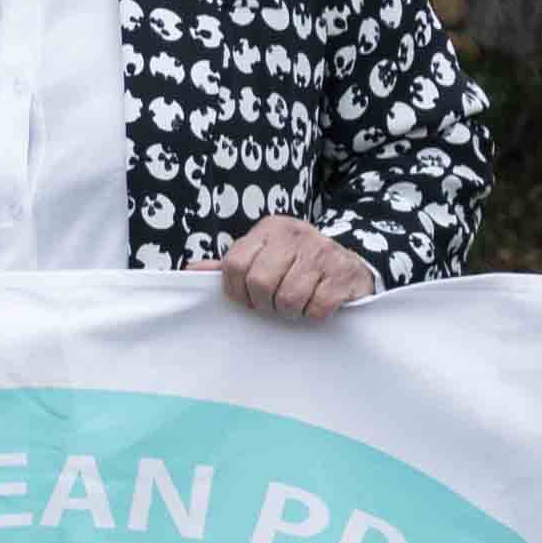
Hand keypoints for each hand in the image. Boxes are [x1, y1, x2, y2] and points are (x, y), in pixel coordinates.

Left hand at [217, 215, 378, 323]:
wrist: (351, 263)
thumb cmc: (299, 264)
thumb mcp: (265, 255)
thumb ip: (231, 265)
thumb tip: (190, 271)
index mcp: (269, 229)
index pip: (234, 264)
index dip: (237, 291)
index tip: (248, 300)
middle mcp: (295, 234)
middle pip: (259, 282)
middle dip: (265, 304)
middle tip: (275, 305)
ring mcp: (321, 252)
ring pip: (288, 298)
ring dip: (291, 311)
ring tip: (297, 304)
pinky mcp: (342, 273)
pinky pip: (317, 306)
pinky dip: (314, 313)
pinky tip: (317, 304)